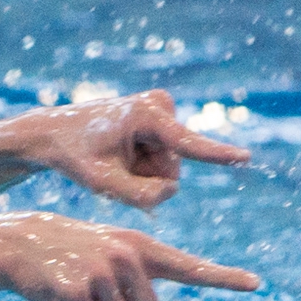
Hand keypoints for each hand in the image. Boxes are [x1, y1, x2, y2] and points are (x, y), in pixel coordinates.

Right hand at [0, 212, 259, 300]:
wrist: (11, 244)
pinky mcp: (76, 290)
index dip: (222, 278)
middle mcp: (126, 256)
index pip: (189, 266)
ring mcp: (101, 272)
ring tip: (74, 288)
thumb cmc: (62, 255)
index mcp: (138, 246)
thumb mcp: (102, 254)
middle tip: (95, 291)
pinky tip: (59, 299)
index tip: (255, 284)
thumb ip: (134, 278)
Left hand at [8, 90, 247, 209]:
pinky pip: (163, 162)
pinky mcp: (162, 119)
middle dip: (143, 179)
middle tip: (109, 169)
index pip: (186, 143)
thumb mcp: (100, 182)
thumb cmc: (74, 155)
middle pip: (171, 168)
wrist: (54, 133)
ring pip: (168, 168)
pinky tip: (118, 160)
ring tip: (112, 162)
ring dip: (140, 176)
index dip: (216, 155)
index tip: (246, 158)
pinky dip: (141, 170)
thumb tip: (172, 191)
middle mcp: (159, 106)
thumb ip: (138, 195)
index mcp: (145, 115)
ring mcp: (162, 110)